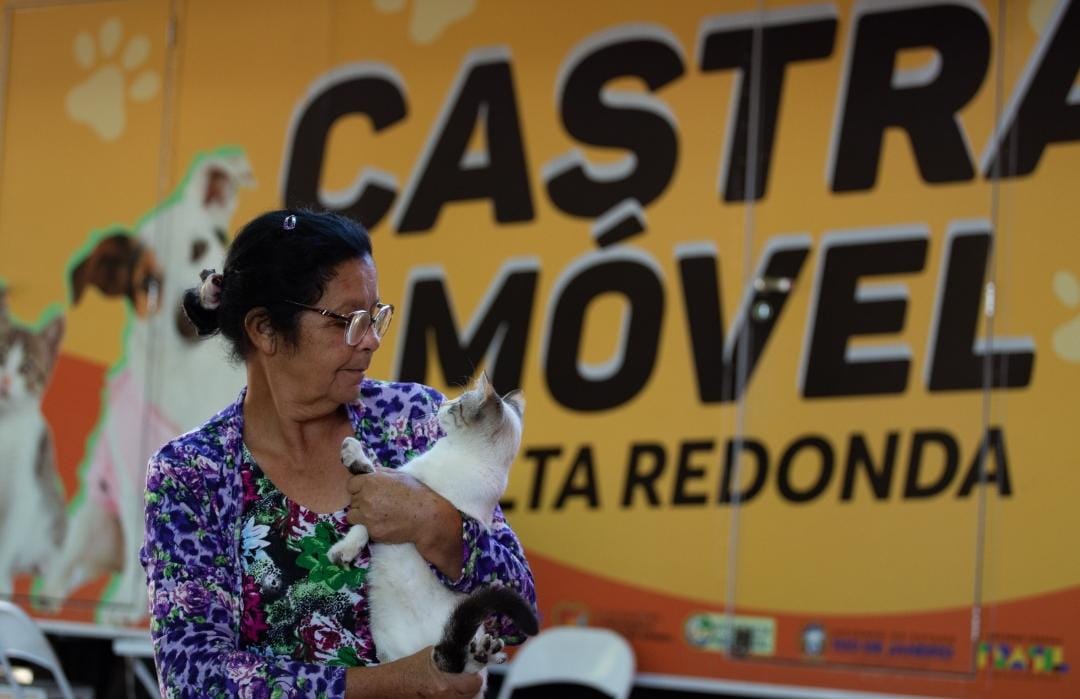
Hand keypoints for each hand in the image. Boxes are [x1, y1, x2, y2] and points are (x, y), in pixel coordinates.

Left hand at [346, 467, 463, 577]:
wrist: (427, 518)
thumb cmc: (416, 494)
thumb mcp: (400, 476)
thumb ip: (381, 473)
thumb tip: (370, 473)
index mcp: (371, 481)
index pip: (351, 485)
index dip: (358, 488)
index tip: (366, 491)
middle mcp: (365, 498)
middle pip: (353, 500)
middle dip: (361, 502)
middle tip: (378, 504)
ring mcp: (367, 516)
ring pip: (353, 516)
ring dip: (361, 516)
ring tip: (378, 515)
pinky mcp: (371, 531)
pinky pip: (364, 528)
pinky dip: (371, 527)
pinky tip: (384, 524)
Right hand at [346, 646, 482, 697]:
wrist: (386, 686)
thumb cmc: (404, 669)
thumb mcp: (427, 655)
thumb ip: (445, 654)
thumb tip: (459, 650)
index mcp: (445, 685)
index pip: (474, 684)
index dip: (476, 675)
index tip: (473, 670)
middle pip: (472, 696)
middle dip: (472, 686)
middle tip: (469, 677)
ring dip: (465, 694)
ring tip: (461, 685)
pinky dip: (455, 698)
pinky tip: (450, 692)